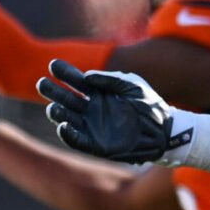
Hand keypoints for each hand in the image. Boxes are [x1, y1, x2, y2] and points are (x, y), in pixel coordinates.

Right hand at [37, 59, 209, 168]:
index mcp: (98, 93)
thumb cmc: (151, 106)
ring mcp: (92, 126)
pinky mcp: (96, 144)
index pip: (75, 81)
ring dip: (57, 112)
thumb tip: (86, 76)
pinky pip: (76, 140)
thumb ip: (110, 79)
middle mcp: (91, 109)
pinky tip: (63, 125)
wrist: (165, 131)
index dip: (64, 73)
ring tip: (53, 107)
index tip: (54, 65)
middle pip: (65, 98)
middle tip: (43, 83)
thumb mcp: (133, 86)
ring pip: (67, 118)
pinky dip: (67, 134)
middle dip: (52, 91)